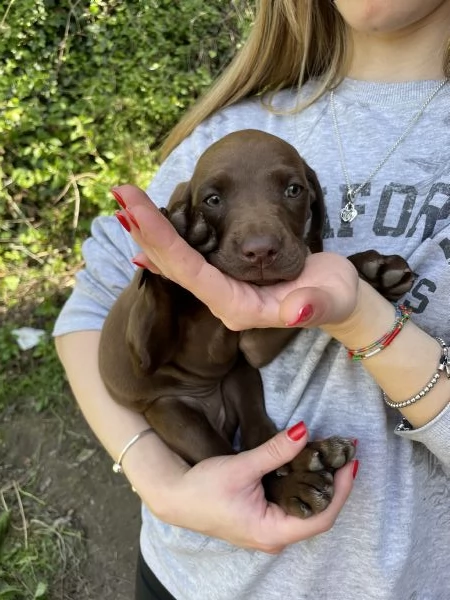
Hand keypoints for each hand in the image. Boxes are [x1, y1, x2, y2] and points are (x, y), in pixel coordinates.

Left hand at [113, 185, 359, 330]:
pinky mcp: (228, 275)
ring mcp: (222, 287)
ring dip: (152, 230)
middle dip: (146, 229)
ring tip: (126, 201)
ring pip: (178, 259)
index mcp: (237, 306)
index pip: (189, 271)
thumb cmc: (333, 299)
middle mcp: (221, 297)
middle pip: (174, 263)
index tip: (133, 210)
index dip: (160, 240)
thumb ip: (313, 307)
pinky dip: (170, 236)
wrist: (334, 302)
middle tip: (120, 194)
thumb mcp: (329, 301)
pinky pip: (191, 255)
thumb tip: (298, 310)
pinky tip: (151, 223)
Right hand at [133, 424, 356, 552]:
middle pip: (318, 514)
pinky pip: (292, 504)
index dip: (340, 491)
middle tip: (344, 454)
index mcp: (271, 531)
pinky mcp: (262, 519)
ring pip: (305, 509)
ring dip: (320, 483)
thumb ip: (274, 452)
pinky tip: (307, 465)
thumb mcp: (241, 467)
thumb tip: (303, 431)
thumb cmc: (202, 489)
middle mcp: (274, 536)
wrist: (175, 498)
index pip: (321, 517)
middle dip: (334, 484)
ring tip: (331, 457)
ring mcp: (268, 529)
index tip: (350, 464)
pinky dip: (303, 484)